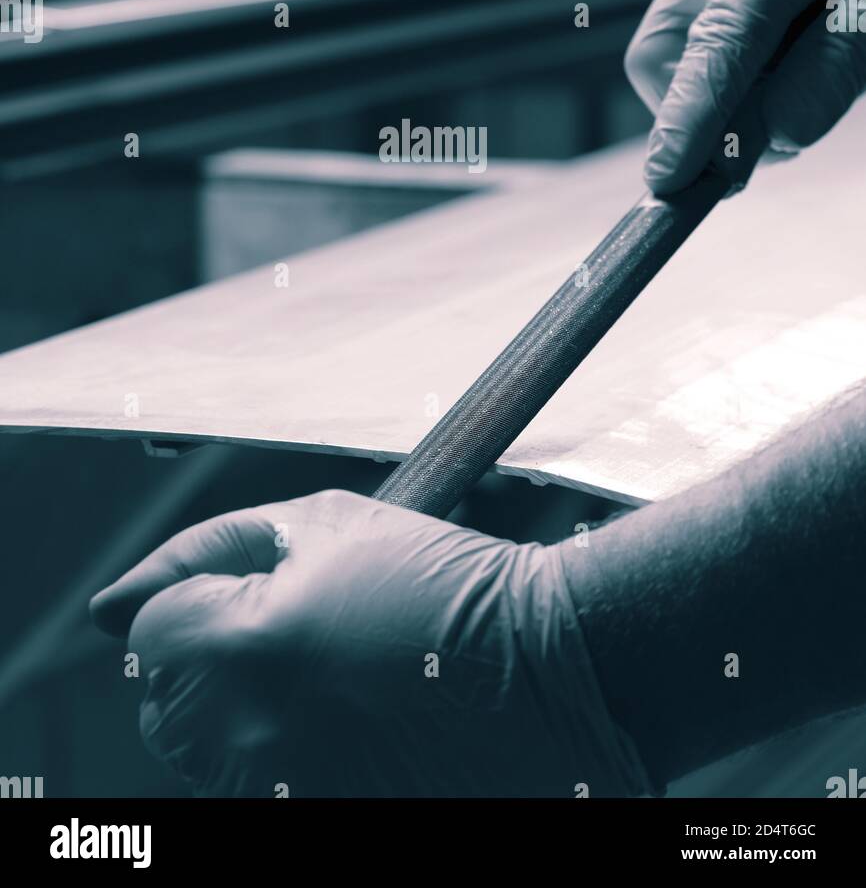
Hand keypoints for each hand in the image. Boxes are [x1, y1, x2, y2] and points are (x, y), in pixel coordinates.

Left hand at [90, 490, 630, 797]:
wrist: (545, 672)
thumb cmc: (438, 583)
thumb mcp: (323, 525)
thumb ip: (208, 552)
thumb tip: (112, 604)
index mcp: (240, 648)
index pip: (152, 632)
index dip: (202, 602)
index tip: (259, 598)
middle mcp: (247, 739)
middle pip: (165, 708)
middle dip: (212, 665)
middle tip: (296, 638)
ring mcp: (283, 796)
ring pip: (209, 758)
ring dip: (246, 716)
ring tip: (334, 681)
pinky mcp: (316, 823)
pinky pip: (263, 790)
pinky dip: (288, 758)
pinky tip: (353, 723)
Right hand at [625, 0, 865, 193]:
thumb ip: (837, 67)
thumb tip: (775, 138)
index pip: (716, 41)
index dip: (688, 117)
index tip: (669, 179)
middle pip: (665, 52)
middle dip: (702, 111)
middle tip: (774, 142)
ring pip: (682, 59)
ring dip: (733, 98)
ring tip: (811, 78)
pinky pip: (707, 47)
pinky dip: (745, 77)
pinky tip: (799, 58)